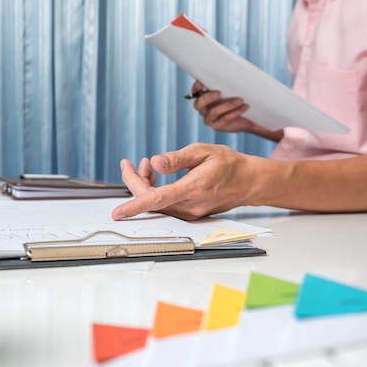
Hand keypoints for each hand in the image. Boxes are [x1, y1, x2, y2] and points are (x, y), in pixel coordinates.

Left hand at [111, 143, 262, 220]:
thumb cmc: (228, 164)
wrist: (249, 182)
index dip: (134, 206)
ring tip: (147, 165)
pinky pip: (164, 206)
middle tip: (131, 163)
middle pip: (150, 200)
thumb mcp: (202, 152)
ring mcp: (189, 213)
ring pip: (155, 204)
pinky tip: (155, 177)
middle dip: (134, 181)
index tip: (118, 213)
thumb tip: (155, 162)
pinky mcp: (189, 214)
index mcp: (193, 189)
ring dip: (144, 185)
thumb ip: (176, 158)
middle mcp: (190, 206)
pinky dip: (154, 192)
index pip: (157, 200)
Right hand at [191, 81, 283, 141]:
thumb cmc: (239, 100)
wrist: (249, 118)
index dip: (195, 88)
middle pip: (199, 105)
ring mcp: (210, 119)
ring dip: (227, 105)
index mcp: (204, 99)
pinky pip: (225, 119)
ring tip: (240, 100)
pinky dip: (235, 112)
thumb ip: (228, 83)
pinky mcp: (218, 127)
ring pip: (214, 112)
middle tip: (218, 93)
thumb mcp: (234, 90)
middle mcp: (204, 110)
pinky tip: (245, 106)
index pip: (195, 93)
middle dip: (207, 98)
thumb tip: (233, 67)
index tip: (200, 82)